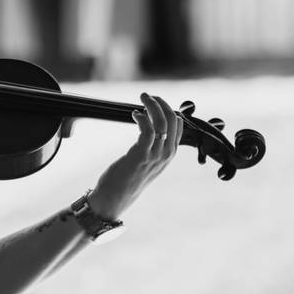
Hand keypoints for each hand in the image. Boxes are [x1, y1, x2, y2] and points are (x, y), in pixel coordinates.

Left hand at [88, 93, 182, 219]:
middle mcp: (166, 154)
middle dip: (161, 103)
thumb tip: (148, 125)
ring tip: (142, 98)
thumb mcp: (145, 162)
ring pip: (161, 122)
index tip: (155, 102)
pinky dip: (142, 118)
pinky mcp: (140, 155)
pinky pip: (148, 130)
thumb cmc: (126, 178)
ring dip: (151, 105)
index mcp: (169, 154)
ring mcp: (155, 155)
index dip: (168, 109)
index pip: (178, 125)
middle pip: (172, 120)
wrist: (114, 198)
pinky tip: (134, 114)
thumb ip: (151, 147)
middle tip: (147, 95)